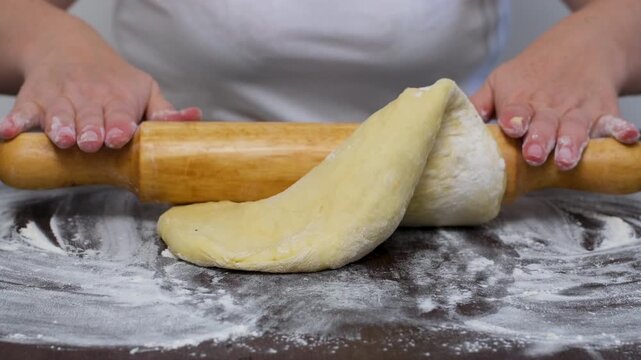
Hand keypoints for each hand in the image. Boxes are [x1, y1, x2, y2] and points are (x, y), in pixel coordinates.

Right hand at [0, 15, 199, 151]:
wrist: (69, 49)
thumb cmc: (114, 79)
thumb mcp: (144, 90)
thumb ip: (164, 112)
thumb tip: (196, 118)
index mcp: (118, 98)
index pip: (121, 114)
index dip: (120, 125)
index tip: (120, 136)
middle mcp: (88, 98)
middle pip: (89, 117)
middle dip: (91, 130)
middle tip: (92, 142)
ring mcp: (59, 99)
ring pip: (58, 115)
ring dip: (59, 126)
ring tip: (62, 138)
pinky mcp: (33, 101)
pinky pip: (22, 112)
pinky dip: (14, 122)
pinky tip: (8, 133)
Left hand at [471, 2, 639, 170]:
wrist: (580, 47)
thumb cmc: (531, 73)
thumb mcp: (501, 80)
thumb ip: (480, 104)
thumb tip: (455, 124)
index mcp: (520, 100)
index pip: (515, 110)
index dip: (512, 118)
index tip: (511, 126)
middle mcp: (549, 106)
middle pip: (544, 124)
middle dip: (539, 139)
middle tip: (535, 154)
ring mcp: (576, 110)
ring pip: (575, 127)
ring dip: (572, 142)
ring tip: (567, 159)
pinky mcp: (602, 112)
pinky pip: (612, 121)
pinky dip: (620, 129)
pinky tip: (627, 136)